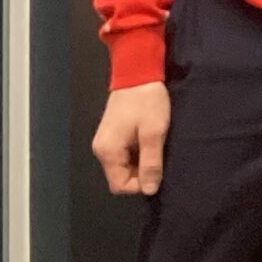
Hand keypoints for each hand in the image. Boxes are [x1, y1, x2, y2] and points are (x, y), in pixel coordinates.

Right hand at [92, 82, 170, 196]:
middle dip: (141, 173)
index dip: (140, 184)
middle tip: (160, 156)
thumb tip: (149, 190)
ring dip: (141, 161)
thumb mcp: (153, 133)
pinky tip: (150, 140)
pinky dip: (138, 152)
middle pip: (120, 176)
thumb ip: (151, 163)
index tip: (157, 170)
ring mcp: (106, 141)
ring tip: (156, 146)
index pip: (120, 186)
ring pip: (124, 165)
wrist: (138, 71)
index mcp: (108, 152)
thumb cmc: (146, 101)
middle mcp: (102, 149)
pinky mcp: (113, 133)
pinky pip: (124, 153)